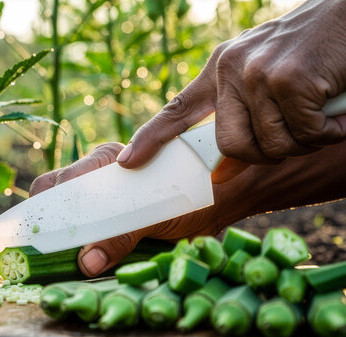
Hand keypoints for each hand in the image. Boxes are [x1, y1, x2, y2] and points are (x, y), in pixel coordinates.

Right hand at [31, 141, 345, 276]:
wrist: (222, 197)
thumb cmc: (190, 199)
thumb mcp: (155, 219)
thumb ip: (122, 238)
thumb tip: (86, 263)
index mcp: (104, 162)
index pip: (57, 182)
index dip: (39, 208)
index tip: (30, 235)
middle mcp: (98, 173)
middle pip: (57, 197)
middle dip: (48, 224)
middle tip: (43, 252)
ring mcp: (104, 191)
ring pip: (69, 210)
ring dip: (63, 234)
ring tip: (58, 258)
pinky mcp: (114, 211)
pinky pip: (86, 222)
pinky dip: (79, 240)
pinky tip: (79, 256)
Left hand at [116, 0, 345, 178]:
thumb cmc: (311, 51)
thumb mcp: (264, 72)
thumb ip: (242, 110)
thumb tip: (224, 167)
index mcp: (220, 68)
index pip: (178, 108)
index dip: (151, 138)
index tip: (128, 161)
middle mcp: (230, 68)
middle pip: (230, 145)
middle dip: (266, 154)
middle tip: (296, 135)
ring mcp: (257, 73)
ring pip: (272, 145)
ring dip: (305, 140)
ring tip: (321, 113)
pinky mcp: (287, 79)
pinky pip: (304, 133)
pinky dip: (329, 131)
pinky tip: (337, 108)